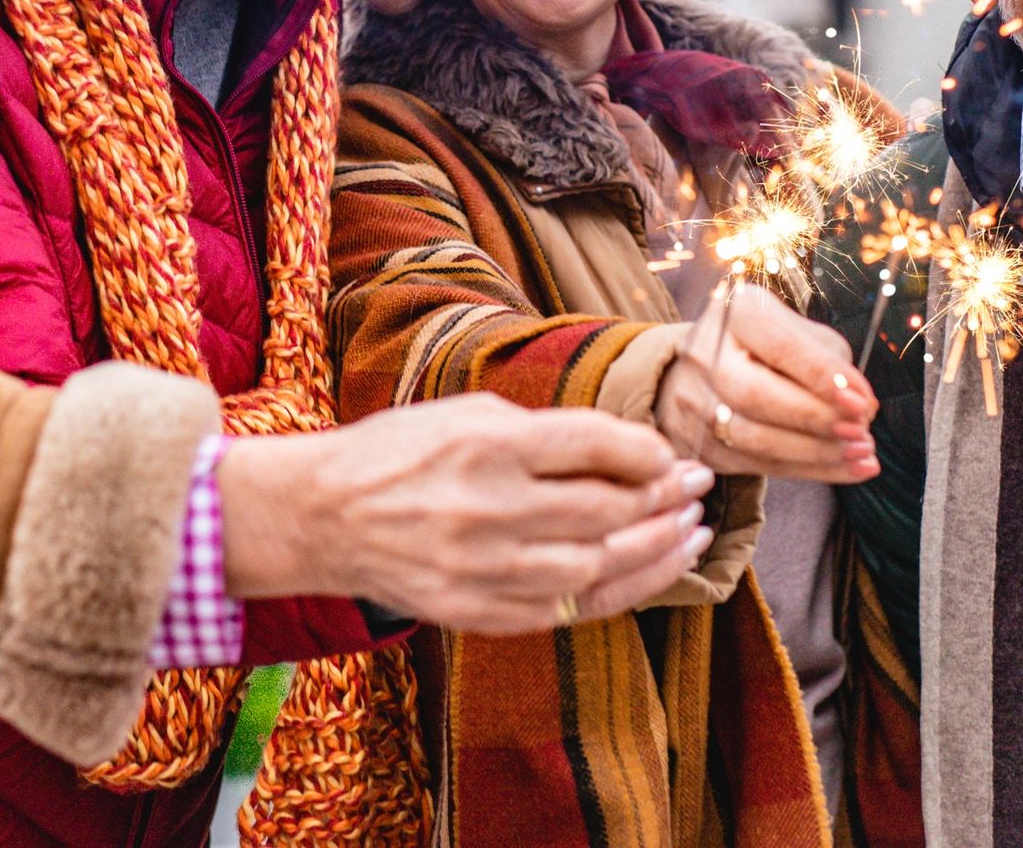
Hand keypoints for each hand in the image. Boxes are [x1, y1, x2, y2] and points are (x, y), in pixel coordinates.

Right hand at [220, 394, 716, 634]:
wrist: (323, 516)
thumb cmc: (398, 452)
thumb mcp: (465, 411)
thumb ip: (543, 430)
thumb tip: (624, 449)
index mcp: (485, 444)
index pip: (595, 445)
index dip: (650, 452)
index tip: (676, 454)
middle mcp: (488, 508)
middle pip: (606, 509)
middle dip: (666, 498)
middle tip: (699, 489)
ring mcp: (483, 568)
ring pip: (598, 568)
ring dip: (656, 550)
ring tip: (690, 533)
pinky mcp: (478, 612)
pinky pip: (566, 610)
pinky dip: (615, 592)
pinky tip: (644, 573)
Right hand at [654, 282, 877, 482]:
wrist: (704, 367)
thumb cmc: (767, 346)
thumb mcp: (798, 331)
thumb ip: (830, 360)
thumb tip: (861, 407)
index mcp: (735, 313)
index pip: (778, 346)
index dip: (822, 376)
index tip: (862, 400)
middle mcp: (705, 354)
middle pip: (755, 395)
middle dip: (816, 417)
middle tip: (861, 430)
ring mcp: (694, 401)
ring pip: (754, 438)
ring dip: (817, 452)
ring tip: (861, 453)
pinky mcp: (699, 442)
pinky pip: (758, 464)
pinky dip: (810, 471)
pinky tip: (847, 469)